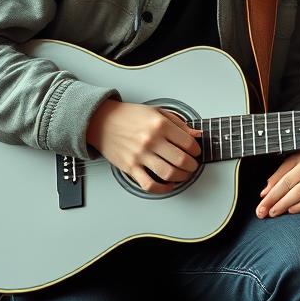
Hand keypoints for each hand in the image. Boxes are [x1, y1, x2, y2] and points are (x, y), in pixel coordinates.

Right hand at [86, 99, 202, 193]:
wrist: (102, 121)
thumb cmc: (130, 116)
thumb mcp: (158, 112)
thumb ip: (180, 124)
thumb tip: (197, 134)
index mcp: (160, 125)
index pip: (188, 143)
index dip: (197, 150)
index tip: (196, 152)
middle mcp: (151, 140)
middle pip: (181, 160)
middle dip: (192, 165)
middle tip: (193, 165)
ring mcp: (140, 155)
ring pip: (168, 173)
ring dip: (182, 177)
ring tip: (184, 175)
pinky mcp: (130, 168)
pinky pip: (148, 184)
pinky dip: (162, 189)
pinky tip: (168, 185)